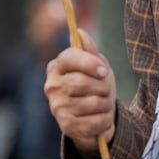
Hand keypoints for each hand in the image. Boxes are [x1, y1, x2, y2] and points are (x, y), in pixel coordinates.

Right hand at [44, 28, 115, 156]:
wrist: (93, 117)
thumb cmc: (95, 86)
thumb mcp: (96, 66)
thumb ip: (89, 50)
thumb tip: (80, 32)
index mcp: (57, 66)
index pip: (69, 57)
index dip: (90, 63)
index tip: (104, 71)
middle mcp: (52, 86)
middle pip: (82, 82)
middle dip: (103, 87)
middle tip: (107, 90)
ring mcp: (57, 107)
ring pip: (92, 103)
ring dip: (106, 104)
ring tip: (104, 104)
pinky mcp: (66, 126)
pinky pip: (95, 121)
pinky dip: (106, 120)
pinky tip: (102, 118)